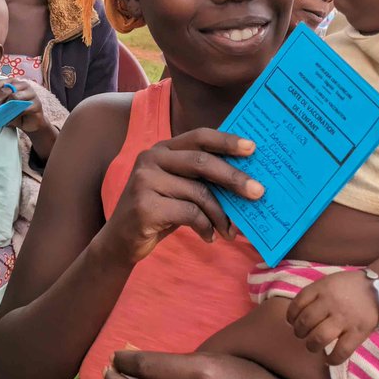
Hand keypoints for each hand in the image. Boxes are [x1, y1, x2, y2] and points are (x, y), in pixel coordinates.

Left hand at [0, 79, 47, 135]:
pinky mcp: (36, 104)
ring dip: (1, 108)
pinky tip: (6, 121)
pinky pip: (22, 108)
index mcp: (12, 82)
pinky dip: (13, 114)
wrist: (31, 123)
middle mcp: (22, 84)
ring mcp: (31, 93)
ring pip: (13, 97)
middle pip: (3, 90)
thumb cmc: (15, 113)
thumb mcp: (3, 107)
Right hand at [98, 129, 260, 266]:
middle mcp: (151, 158)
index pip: (199, 137)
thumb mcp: (179, 189)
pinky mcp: (144, 206)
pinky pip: (188, 213)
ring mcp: (144, 181)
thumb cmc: (159, 212)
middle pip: (202, 163)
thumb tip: (246, 181)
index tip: (252, 148)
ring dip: (220, 215)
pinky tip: (209, 236)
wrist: (120, 241)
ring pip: (198, 193)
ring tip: (229, 230)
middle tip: (258, 192)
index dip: (226, 141)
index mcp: (162, 149)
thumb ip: (201, 179)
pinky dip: (205, 226)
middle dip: (234, 178)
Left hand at [285, 269, 378, 363]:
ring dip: (311, 345)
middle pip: (305, 322)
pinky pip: (341, 351)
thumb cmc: (351, 286)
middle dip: (299, 332)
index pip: (298, 303)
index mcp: (322, 288)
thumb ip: (314, 294)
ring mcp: (344, 318)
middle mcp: (331, 303)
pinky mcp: (357, 332)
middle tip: (302, 335)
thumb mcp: (330, 281)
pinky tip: (328, 359)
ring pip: (319, 337)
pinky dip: (332, 359)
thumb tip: (296, 315)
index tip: (292, 321)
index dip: (291, 316)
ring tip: (312, 346)